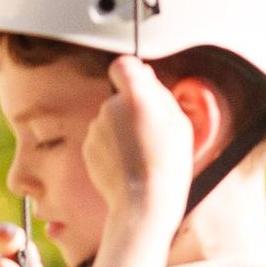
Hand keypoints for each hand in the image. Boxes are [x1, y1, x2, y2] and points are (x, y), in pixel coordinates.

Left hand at [80, 56, 194, 246]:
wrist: (144, 202)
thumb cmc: (169, 163)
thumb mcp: (178, 123)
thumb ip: (159, 93)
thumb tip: (144, 74)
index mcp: (137, 97)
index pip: (123, 64)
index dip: (130, 71)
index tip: (138, 82)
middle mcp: (110, 107)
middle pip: (118, 97)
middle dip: (130, 109)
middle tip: (150, 135)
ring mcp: (95, 128)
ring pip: (109, 120)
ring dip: (121, 131)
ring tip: (139, 155)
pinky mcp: (87, 147)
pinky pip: (101, 139)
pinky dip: (111, 148)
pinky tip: (126, 165)